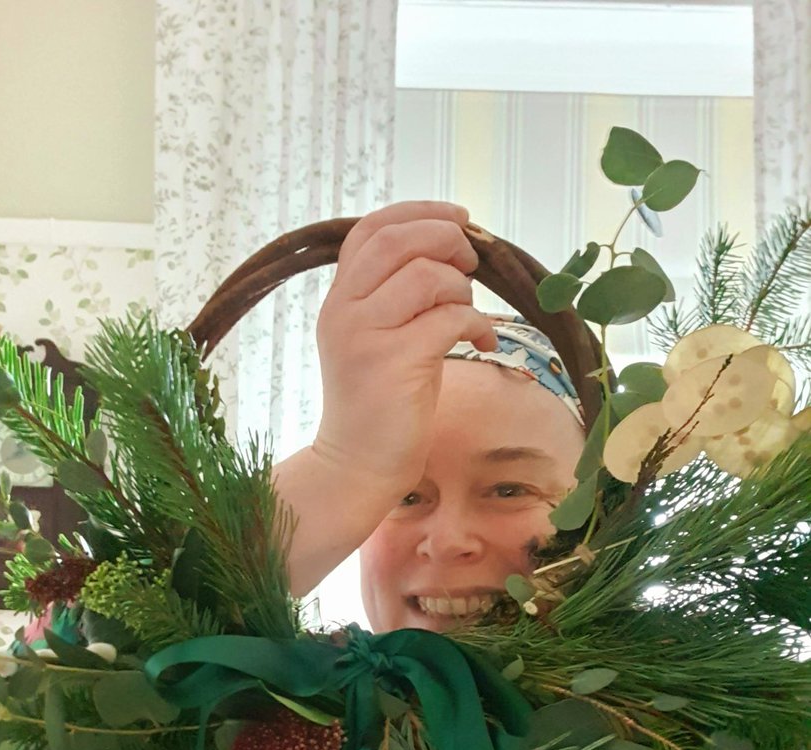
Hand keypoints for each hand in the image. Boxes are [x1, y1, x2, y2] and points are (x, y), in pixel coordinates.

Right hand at [314, 201, 497, 497]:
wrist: (357, 465)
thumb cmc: (380, 405)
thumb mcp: (377, 339)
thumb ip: (396, 296)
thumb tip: (450, 251)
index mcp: (338, 300)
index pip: (370, 230)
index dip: (418, 212)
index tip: (458, 218)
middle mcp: (343, 311)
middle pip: (397, 241)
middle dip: (445, 239)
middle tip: (470, 263)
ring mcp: (365, 337)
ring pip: (426, 276)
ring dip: (462, 288)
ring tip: (468, 314)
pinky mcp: (393, 363)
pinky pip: (449, 319)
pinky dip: (476, 323)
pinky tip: (482, 341)